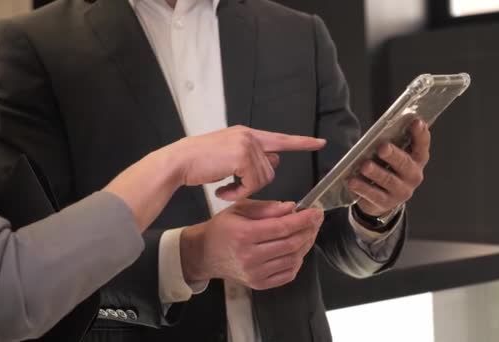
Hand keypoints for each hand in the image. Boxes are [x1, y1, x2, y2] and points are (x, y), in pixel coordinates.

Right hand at [104, 125, 323, 231]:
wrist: (178, 162)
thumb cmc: (198, 163)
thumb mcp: (228, 156)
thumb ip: (251, 156)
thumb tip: (275, 159)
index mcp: (248, 134)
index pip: (280, 138)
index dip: (301, 142)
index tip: (320, 142)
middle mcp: (250, 135)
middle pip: (271, 168)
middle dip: (254, 183)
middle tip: (232, 187)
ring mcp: (246, 144)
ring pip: (263, 177)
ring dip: (244, 189)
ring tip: (225, 188)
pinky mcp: (242, 155)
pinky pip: (252, 182)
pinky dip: (239, 192)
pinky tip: (222, 191)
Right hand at [180, 200, 323, 289]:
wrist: (204, 254)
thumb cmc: (222, 228)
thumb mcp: (239, 209)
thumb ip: (266, 208)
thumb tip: (291, 207)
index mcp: (244, 234)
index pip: (282, 227)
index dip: (303, 219)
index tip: (316, 211)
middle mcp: (250, 257)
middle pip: (291, 244)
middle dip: (309, 230)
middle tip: (316, 220)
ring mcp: (255, 273)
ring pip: (293, 259)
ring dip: (306, 244)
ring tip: (308, 232)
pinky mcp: (258, 284)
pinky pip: (288, 274)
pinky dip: (297, 261)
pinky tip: (297, 249)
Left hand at [348, 120, 430, 216]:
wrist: (384, 199)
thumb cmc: (389, 168)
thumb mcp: (395, 155)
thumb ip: (394, 142)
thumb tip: (383, 126)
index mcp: (417, 159)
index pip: (422, 145)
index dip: (420, 134)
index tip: (416, 121)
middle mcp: (413, 175)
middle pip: (404, 163)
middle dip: (393, 154)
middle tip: (382, 147)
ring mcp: (401, 191)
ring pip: (388, 180)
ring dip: (376, 172)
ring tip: (365, 165)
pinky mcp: (386, 203)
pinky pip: (373, 195)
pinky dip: (362, 187)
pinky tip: (352, 181)